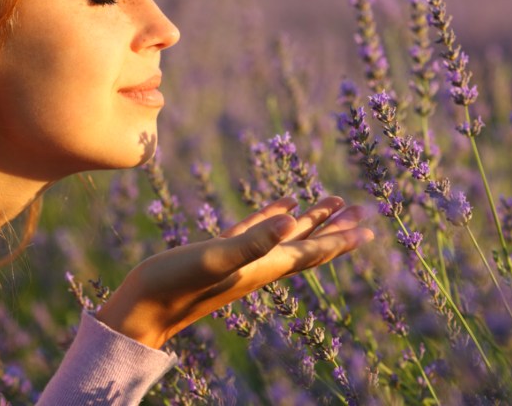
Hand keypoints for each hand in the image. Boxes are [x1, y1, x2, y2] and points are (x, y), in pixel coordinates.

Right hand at [95, 195, 373, 348]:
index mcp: (265, 266)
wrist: (142, 309)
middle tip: (363, 211)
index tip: (369, 226)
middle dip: (337, 228)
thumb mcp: (216, 258)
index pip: (313, 251)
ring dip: (311, 221)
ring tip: (331, 202)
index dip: (341, 238)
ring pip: (287, 238)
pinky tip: (282, 206)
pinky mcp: (221, 254)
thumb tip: (294, 220)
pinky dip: (273, 219)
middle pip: (309, 245)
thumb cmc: (175, 284)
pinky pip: (258, 233)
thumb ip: (254, 240)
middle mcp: (260, 265)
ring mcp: (241, 261)